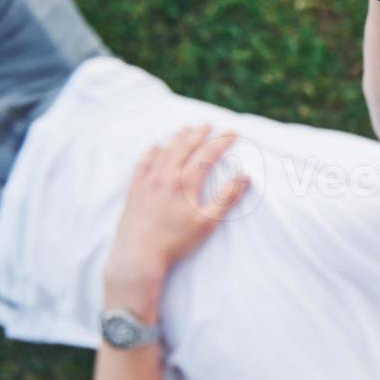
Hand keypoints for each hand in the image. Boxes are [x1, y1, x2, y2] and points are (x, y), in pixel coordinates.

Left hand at [105, 126, 250, 295]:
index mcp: (185, 182)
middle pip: (184, 148)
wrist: (138, 255)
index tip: (232, 132)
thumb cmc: (176, 241)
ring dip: (177, 139)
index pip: (206, 155)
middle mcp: (165, 176)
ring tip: (186, 129)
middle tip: (208, 124)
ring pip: (164, 152)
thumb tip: (245, 176)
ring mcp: (147, 182)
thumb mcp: (207, 222)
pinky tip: (156, 147)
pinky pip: (143, 164)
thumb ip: (227, 198)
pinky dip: (151, 153)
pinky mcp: (135, 191)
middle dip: (198, 134)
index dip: (220, 142)